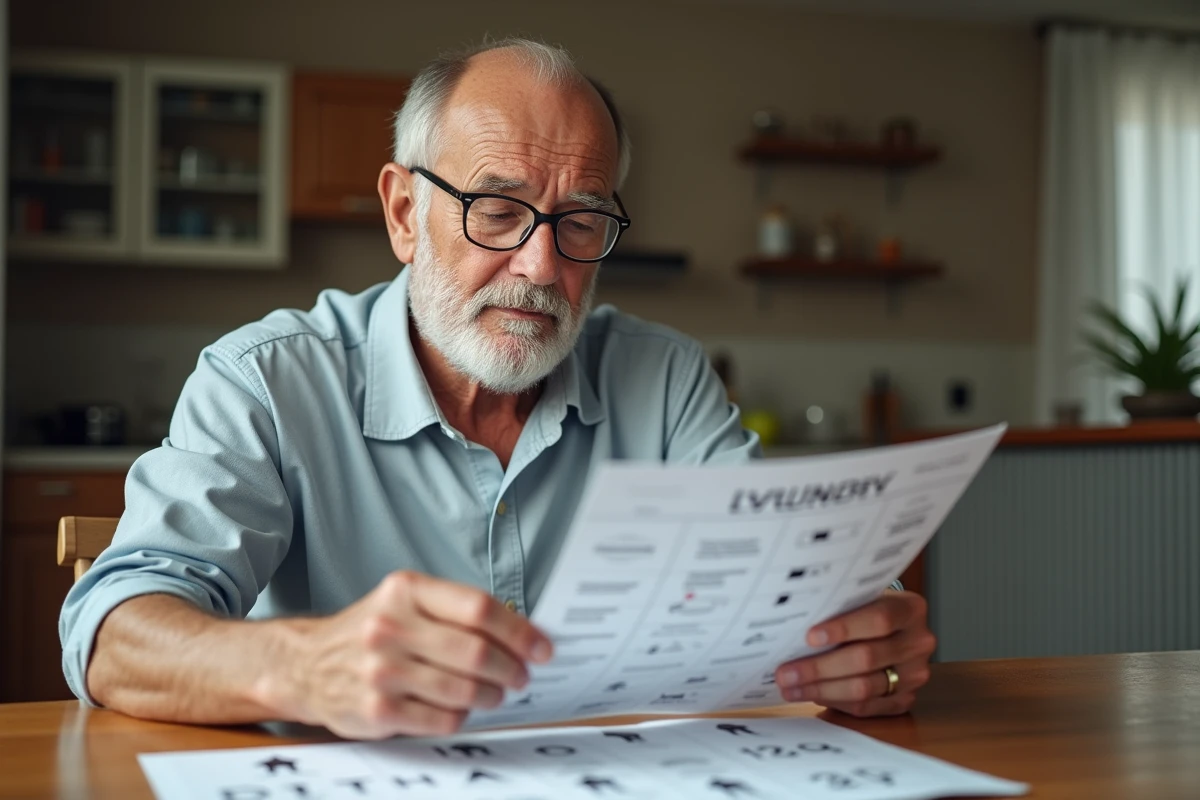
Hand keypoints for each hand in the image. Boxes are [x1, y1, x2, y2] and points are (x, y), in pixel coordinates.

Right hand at [274, 571, 552, 738]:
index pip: (479, 609)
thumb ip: (455, 611)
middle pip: (477, 652)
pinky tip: (462, 708)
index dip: (520, 631)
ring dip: (492, 695)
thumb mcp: (405, 601)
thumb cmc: (371, 630)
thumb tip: (522, 632)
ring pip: (464, 690)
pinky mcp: (376, 709)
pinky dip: (462, 716)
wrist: (306, 663)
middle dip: (512, 669)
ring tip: (496, 694)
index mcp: (406, 590)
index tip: (542, 647)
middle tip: (522, 675)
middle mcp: (390, 626)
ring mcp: (381, 670)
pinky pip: (442, 719)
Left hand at [773, 591, 934, 717]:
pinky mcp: (905, 699)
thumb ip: (839, 608)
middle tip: (785, 672)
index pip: (879, 619)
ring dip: (821, 689)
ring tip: (791, 687)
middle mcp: (918, 642)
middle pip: (866, 658)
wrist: (894, 629)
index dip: (844, 628)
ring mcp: (915, 674)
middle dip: (820, 667)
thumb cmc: (866, 610)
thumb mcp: (860, 598)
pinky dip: (834, 702)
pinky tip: (811, 695)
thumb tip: (793, 626)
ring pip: (864, 687)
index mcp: (910, 609)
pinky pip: (866, 707)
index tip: (810, 637)